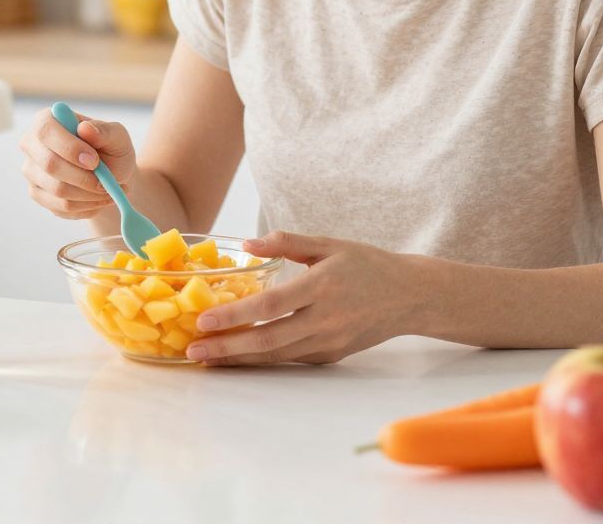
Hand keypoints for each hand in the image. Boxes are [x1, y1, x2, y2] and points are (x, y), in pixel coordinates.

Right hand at [18, 108, 137, 219]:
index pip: (46, 131)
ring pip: (57, 190)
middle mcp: (32, 144)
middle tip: (107, 182)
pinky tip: (98, 199)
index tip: (94, 161)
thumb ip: (104, 131)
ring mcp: (31, 171)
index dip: (70, 148)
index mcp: (46, 120)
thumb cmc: (110, 149)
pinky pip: (61, 207)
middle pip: (49, 164)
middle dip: (84, 178)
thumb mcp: (116, 136)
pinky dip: (86, 206)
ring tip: (109, 191)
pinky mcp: (37, 194)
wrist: (109, 175)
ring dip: (89, 195)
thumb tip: (85, 128)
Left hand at [184, 231, 418, 366]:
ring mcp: (329, 342)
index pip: (270, 306)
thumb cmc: (366, 264)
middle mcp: (325, 319)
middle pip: (269, 339)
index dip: (235, 316)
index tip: (204, 320)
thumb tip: (246, 243)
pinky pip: (290, 359)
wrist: (409, 296)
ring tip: (207, 359)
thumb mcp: (328, 244)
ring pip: (277, 355)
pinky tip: (238, 358)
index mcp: (322, 286)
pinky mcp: (331, 355)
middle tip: (193, 350)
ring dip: (240, 359)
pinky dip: (262, 361)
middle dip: (227, 348)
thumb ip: (286, 242)